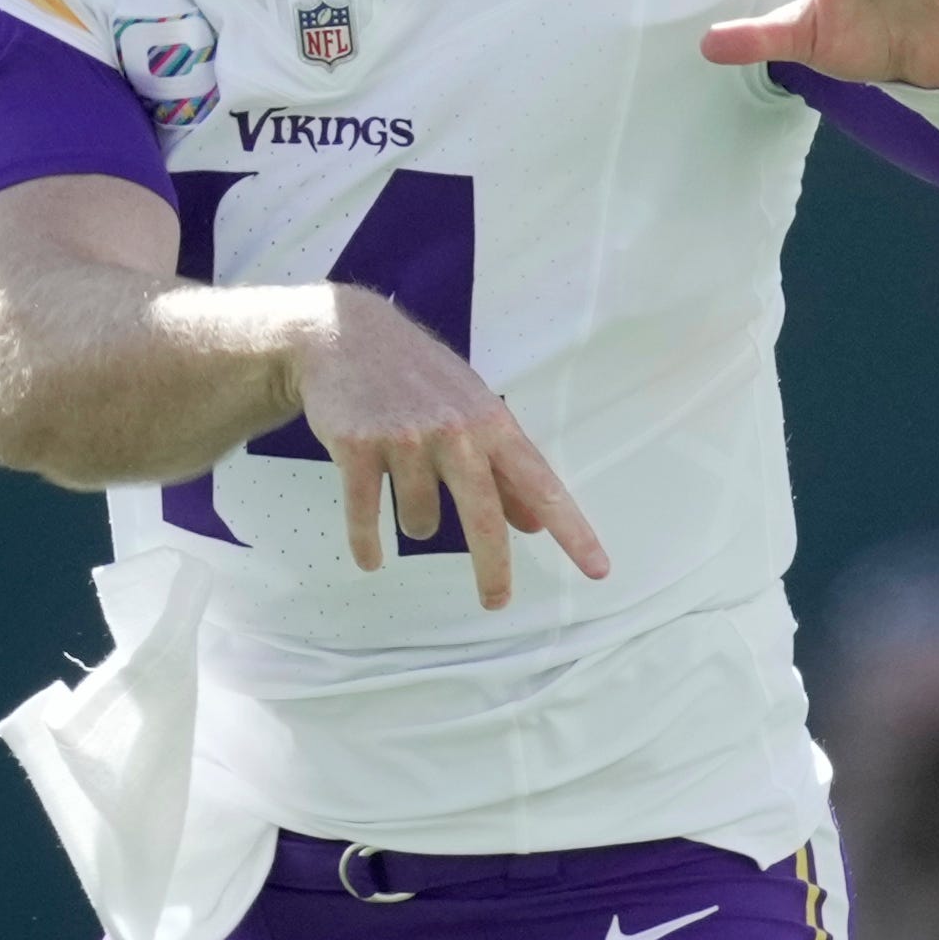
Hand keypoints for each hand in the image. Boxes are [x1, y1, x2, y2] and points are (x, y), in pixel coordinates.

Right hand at [287, 283, 609, 609]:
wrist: (342, 337)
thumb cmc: (418, 377)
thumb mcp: (471, 410)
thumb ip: (503, 466)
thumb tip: (533, 524)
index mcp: (492, 424)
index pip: (541, 486)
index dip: (571, 531)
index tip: (596, 569)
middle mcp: (455, 432)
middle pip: (482, 517)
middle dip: (492, 569)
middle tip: (496, 602)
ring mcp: (405, 439)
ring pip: (420, 519)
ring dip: (417, 522)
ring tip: (405, 494)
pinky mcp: (357, 447)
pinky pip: (365, 513)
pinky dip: (367, 542)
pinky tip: (371, 560)